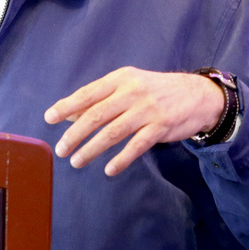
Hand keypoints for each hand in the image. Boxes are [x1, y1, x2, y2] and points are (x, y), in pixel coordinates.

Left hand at [43, 67, 224, 175]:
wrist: (198, 95)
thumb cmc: (154, 91)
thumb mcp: (128, 86)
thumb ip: (101, 99)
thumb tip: (70, 114)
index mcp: (120, 79)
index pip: (88, 93)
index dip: (67, 106)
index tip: (49, 119)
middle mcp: (133, 92)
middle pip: (96, 115)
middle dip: (75, 134)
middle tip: (61, 149)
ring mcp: (148, 110)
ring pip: (113, 132)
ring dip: (92, 149)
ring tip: (76, 161)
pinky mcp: (162, 127)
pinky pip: (136, 146)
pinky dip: (121, 159)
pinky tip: (109, 170)